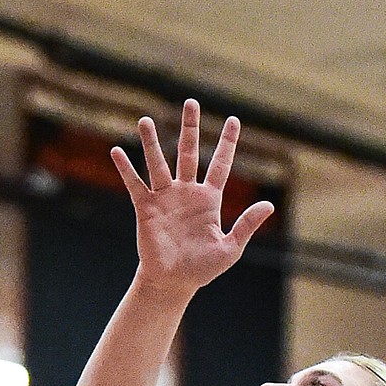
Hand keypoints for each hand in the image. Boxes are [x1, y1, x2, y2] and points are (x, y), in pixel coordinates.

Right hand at [112, 99, 273, 299]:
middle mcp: (187, 192)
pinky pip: (136, 185)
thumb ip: (246, 225)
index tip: (233, 120)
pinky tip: (116, 151)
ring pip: (159, 163)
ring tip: (145, 121)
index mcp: (209, 199)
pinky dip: (126, 169)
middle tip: (191, 103)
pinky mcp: (147, 209)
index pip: (220, 164)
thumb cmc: (202, 269)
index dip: (227, 143)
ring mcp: (166, 198)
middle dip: (190, 128)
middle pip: (189, 153)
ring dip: (152, 142)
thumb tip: (268, 205)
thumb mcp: (230, 248)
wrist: (173, 283)